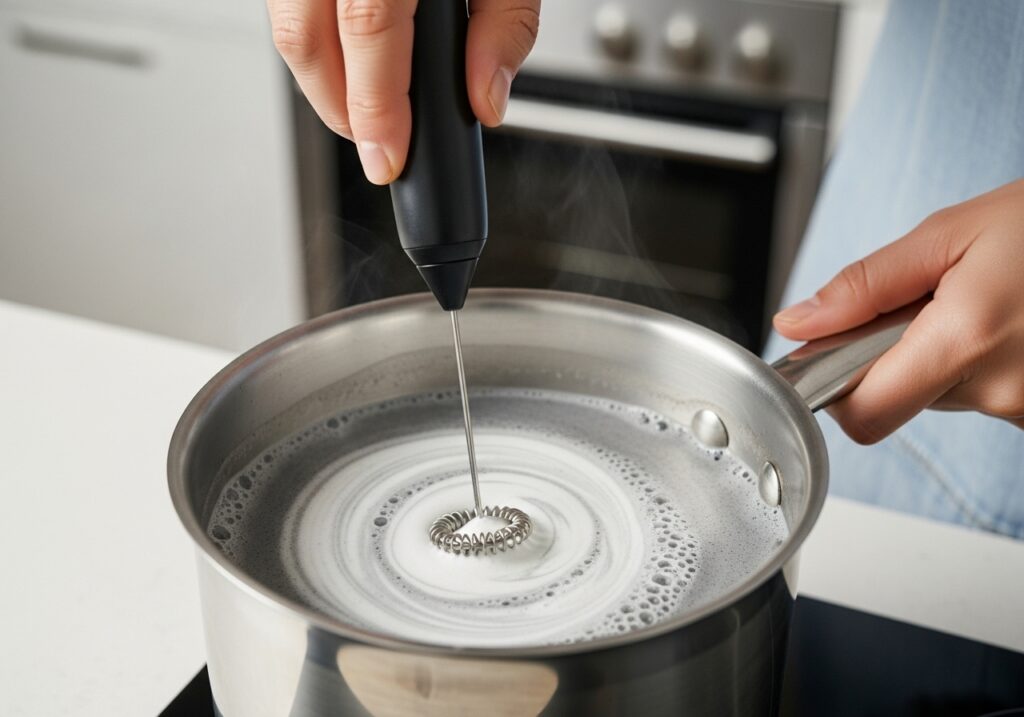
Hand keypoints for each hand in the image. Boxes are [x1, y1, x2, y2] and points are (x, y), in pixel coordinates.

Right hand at [267, 0, 539, 184]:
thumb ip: (507, 23)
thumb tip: (485, 99)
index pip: (369, 29)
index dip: (375, 108)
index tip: (388, 158)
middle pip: (305, 38)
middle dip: (341, 111)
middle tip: (381, 142)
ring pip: (285, 24)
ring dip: (324, 79)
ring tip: (370, 103)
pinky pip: (286, 2)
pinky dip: (316, 39)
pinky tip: (351, 52)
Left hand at [774, 179, 1023, 442]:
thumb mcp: (950, 233)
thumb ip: (865, 287)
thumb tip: (796, 324)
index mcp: (966, 341)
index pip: (865, 416)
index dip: (839, 390)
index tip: (840, 355)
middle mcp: (1004, 391)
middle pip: (904, 402)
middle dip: (900, 356)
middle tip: (934, 300)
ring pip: (949, 398)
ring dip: (949, 357)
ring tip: (987, 303)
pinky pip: (990, 396)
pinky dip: (986, 364)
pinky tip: (1011, 323)